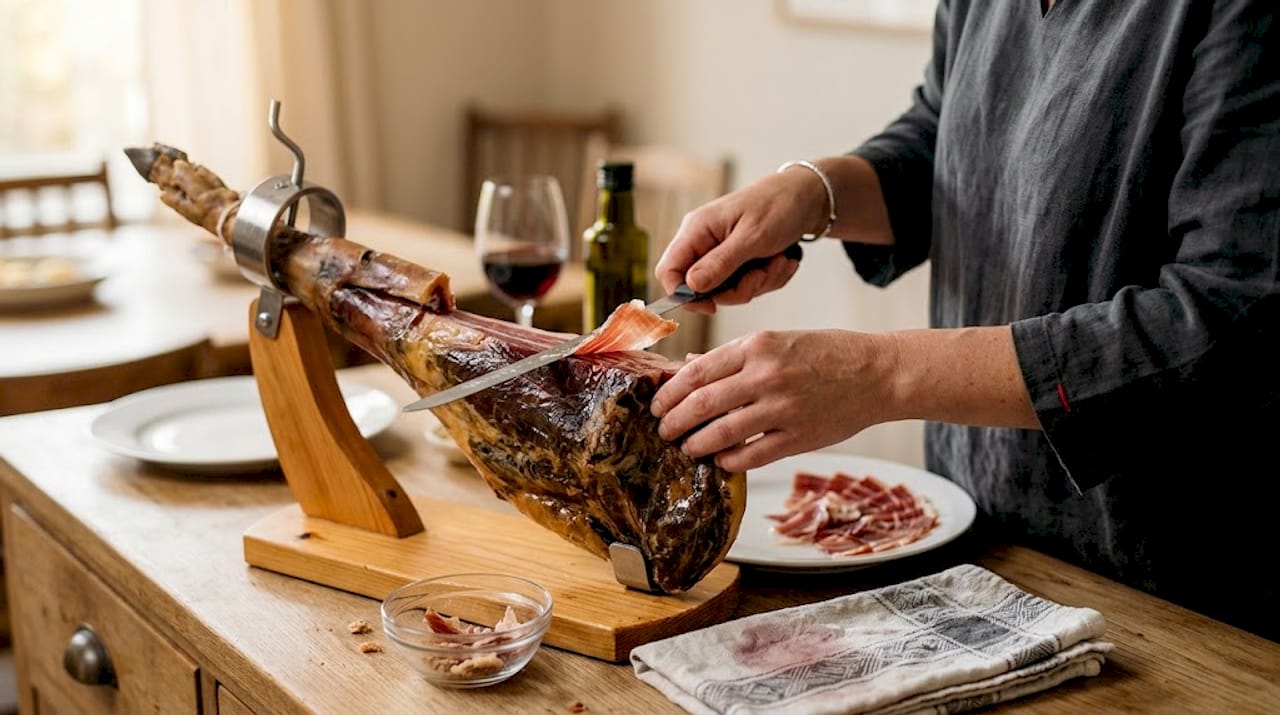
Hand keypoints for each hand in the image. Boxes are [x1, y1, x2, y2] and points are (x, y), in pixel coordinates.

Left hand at [650, 329, 897, 471]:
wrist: (877, 372)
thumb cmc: (825, 353)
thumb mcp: (777, 341)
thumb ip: (733, 357)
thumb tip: (688, 368)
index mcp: (757, 346)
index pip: (696, 372)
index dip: (669, 393)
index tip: (657, 404)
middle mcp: (766, 376)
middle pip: (701, 404)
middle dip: (673, 421)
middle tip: (664, 430)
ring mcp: (783, 409)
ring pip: (721, 434)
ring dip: (695, 444)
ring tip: (686, 447)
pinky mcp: (799, 437)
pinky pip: (751, 455)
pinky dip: (728, 460)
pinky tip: (720, 459)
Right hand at [654, 170, 819, 312]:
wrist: (808, 198)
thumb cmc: (778, 206)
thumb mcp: (752, 237)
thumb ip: (720, 263)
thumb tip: (690, 286)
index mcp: (697, 230)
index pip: (668, 271)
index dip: (683, 294)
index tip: (712, 305)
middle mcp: (704, 242)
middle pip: (702, 289)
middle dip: (738, 289)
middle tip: (762, 273)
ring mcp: (721, 253)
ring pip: (728, 290)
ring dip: (760, 282)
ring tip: (779, 260)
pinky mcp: (739, 261)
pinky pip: (747, 285)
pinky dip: (769, 278)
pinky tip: (782, 260)